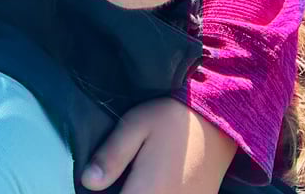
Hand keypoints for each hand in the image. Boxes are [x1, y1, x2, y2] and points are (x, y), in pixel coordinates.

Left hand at [80, 98, 235, 193]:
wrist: (217, 119)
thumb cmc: (171, 119)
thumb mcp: (135, 126)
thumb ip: (111, 157)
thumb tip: (87, 182)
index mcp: (148, 192)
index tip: (100, 183)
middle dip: (121, 192)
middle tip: (115, 177)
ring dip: (137, 193)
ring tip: (129, 178)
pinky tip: (148, 181)